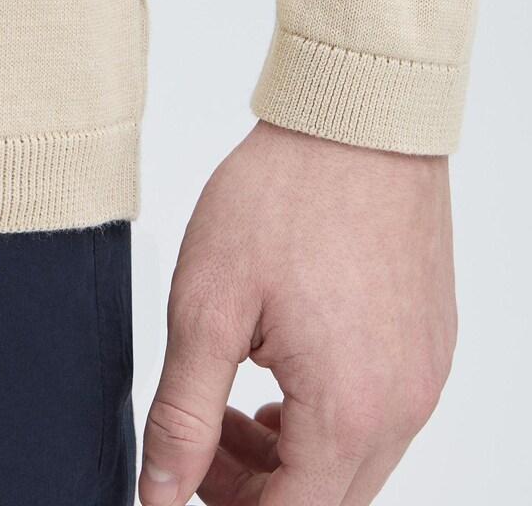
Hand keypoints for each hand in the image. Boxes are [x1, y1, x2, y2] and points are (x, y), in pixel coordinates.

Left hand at [139, 120, 456, 504]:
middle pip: (326, 500)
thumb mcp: (207, 307)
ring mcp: (424, 374)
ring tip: (233, 401)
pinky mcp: (428, 342)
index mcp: (349, 411)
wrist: (355, 119)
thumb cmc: (285, 195)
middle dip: (255, 488)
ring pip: (354, 461)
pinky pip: (379, 414)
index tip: (182, 475)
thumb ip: (181, 415)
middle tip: (199, 435)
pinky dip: (326, 417)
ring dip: (289, 455)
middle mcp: (403, 405)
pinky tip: (282, 370)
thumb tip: (159, 493)